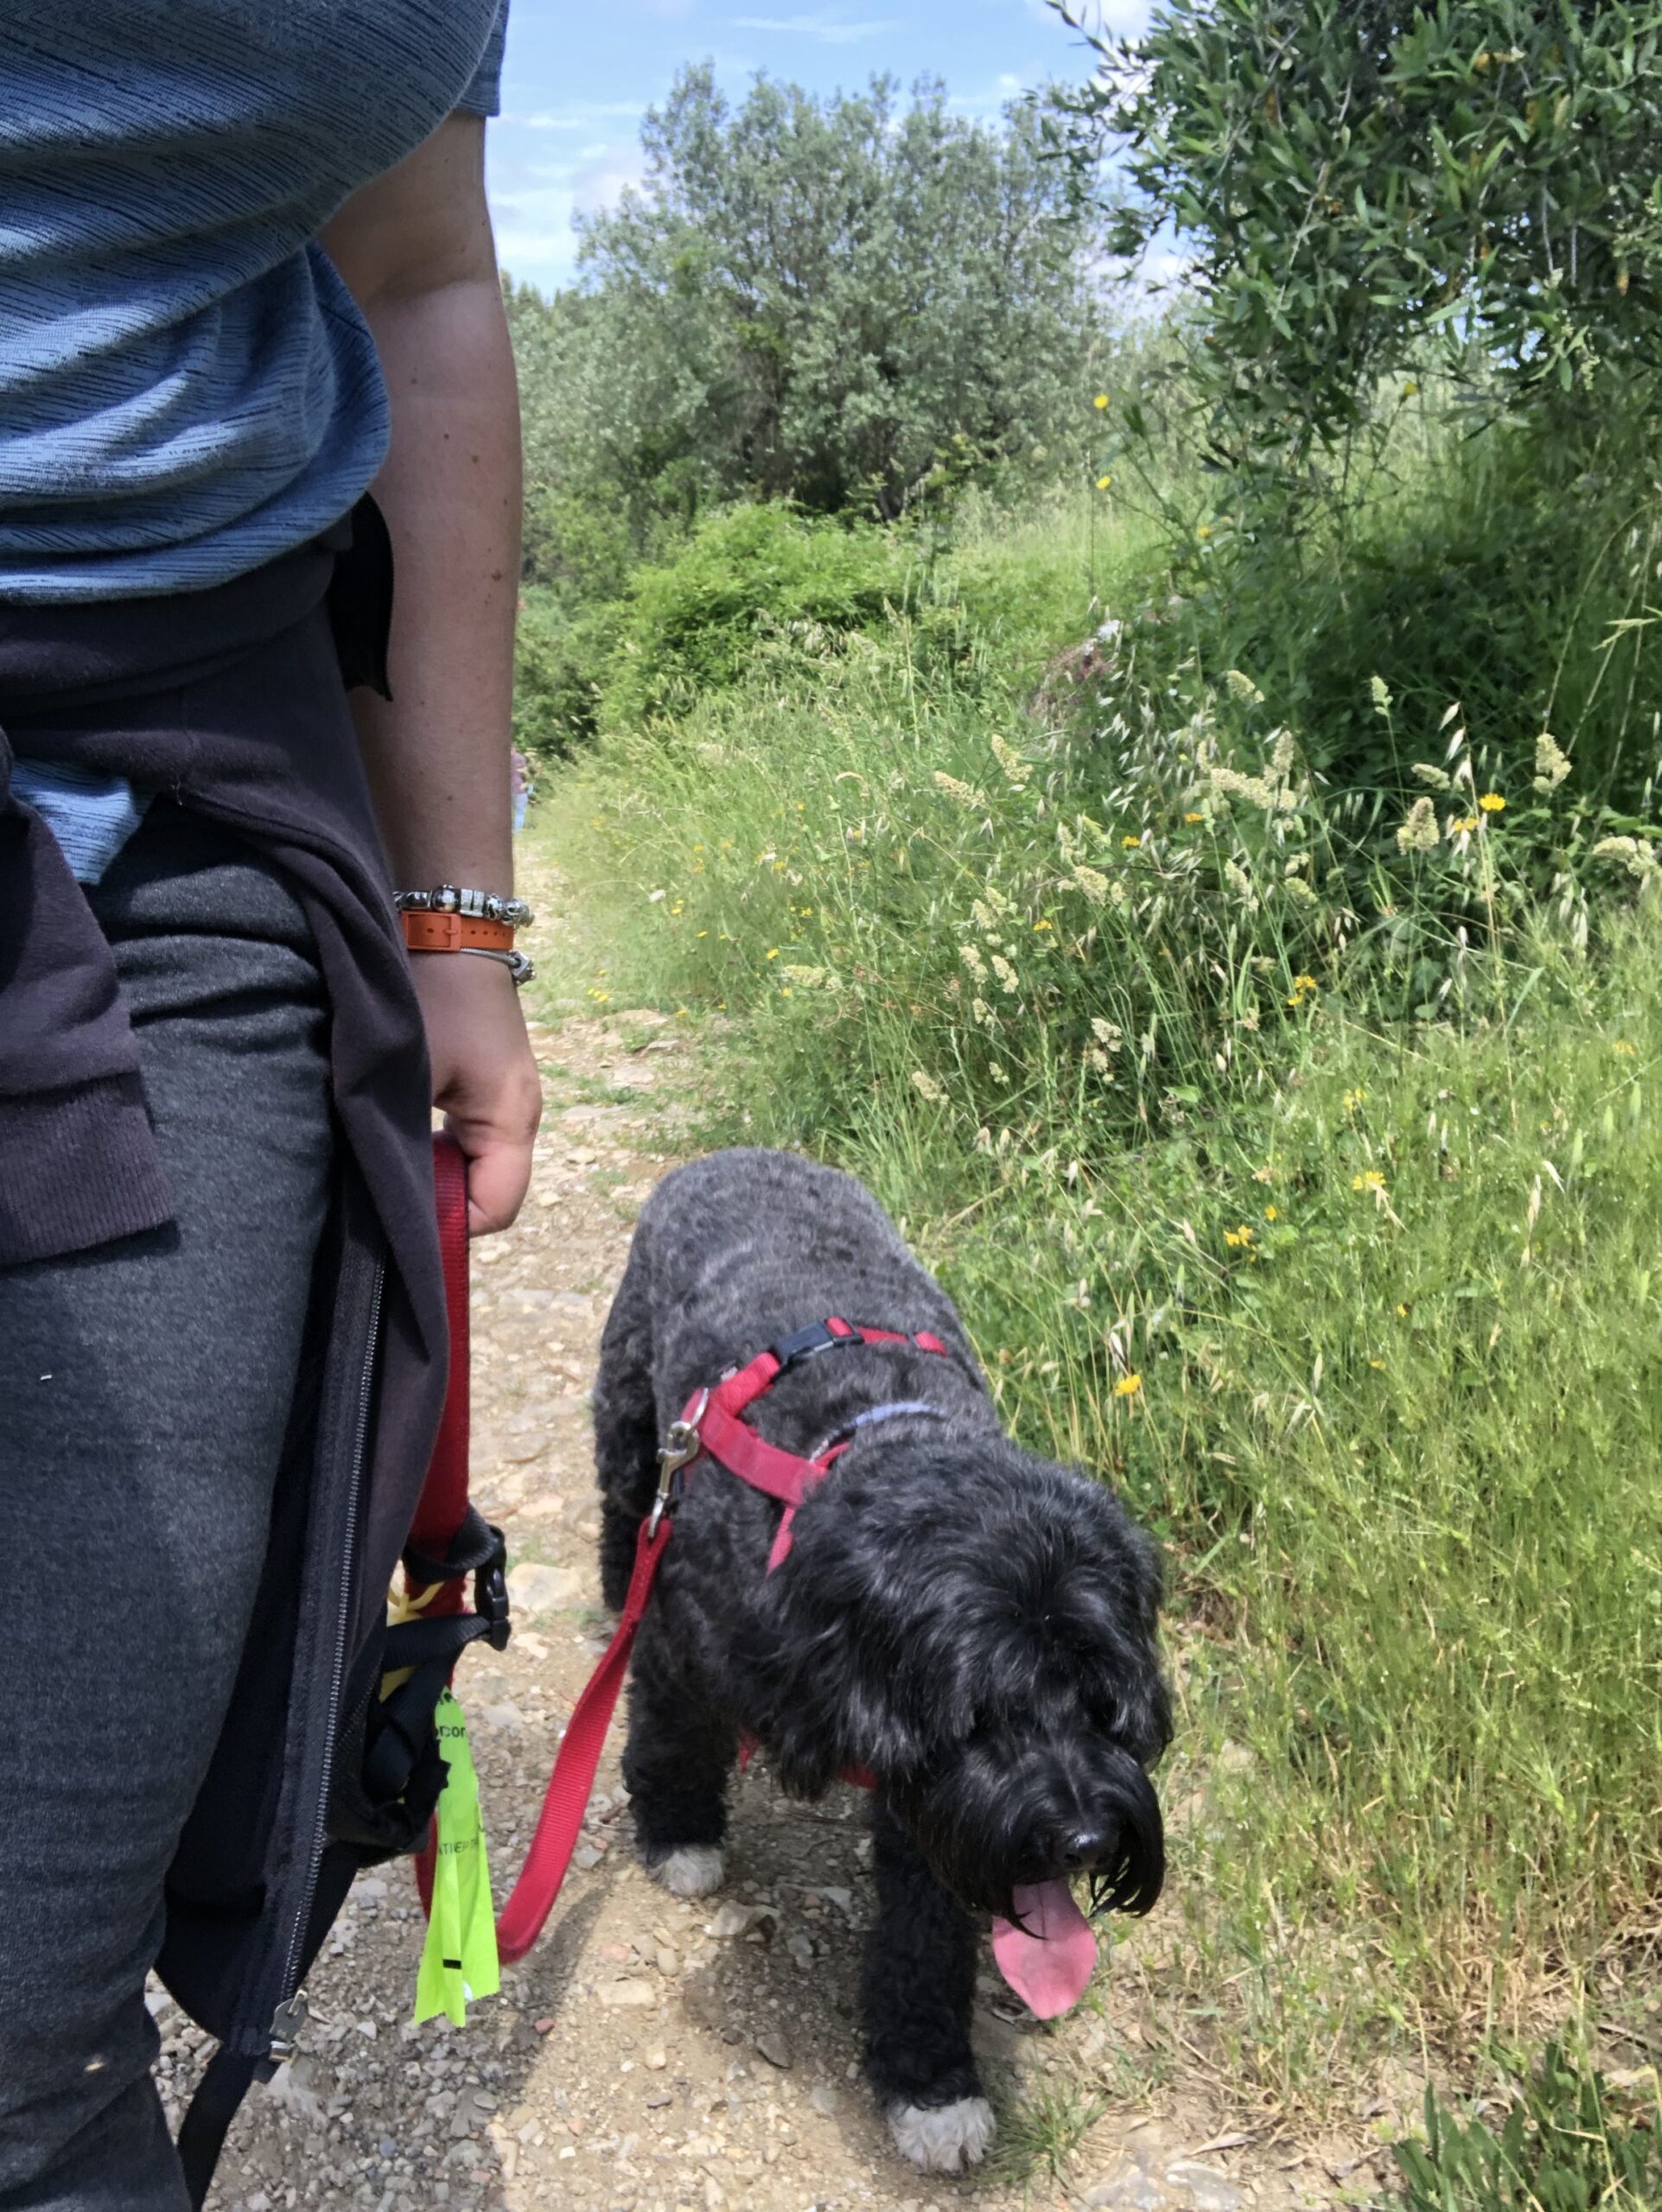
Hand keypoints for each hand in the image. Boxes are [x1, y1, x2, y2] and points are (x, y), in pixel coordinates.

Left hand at [411, 954, 541, 1234]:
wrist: (450, 930)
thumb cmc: (431, 999)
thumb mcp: (409, 1076)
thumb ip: (402, 1142)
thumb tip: (383, 1197)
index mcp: (512, 1121)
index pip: (495, 1210)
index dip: (449, 1225)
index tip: (401, 1214)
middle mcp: (522, 1117)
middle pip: (490, 1193)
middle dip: (441, 1200)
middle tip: (391, 1184)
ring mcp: (510, 1100)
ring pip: (479, 1167)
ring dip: (438, 1171)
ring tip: (395, 1155)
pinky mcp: (492, 1085)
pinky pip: (473, 1140)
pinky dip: (440, 1147)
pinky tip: (408, 1130)